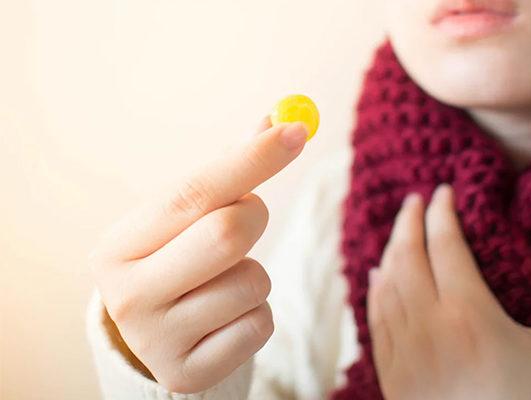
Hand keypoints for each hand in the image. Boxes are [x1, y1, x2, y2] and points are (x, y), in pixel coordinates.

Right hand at [89, 119, 308, 392]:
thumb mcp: (186, 218)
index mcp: (116, 246)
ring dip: (256, 273)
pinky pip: (260, 325)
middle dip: (255, 217)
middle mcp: (126, 295)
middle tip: (249, 215)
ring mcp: (156, 341)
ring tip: (227, 278)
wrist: (158, 334)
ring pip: (252, 283)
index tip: (295, 131)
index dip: (251, 159)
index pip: (192, 193)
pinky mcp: (189, 373)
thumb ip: (229, 173)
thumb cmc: (176, 260)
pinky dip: (258, 313)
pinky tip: (228, 317)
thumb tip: (278, 120)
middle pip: (226, 235)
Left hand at [368, 184, 530, 399]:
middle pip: (406, 256)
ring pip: (384, 283)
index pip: (444, 243)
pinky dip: (375, 288)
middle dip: (409, 221)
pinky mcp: (391, 373)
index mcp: (469, 314)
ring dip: (390, 249)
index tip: (444, 191)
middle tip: (415, 200)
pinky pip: (374, 317)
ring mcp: (402, 351)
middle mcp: (426, 327)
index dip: (442, 211)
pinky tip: (378, 276)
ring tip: (399, 230)